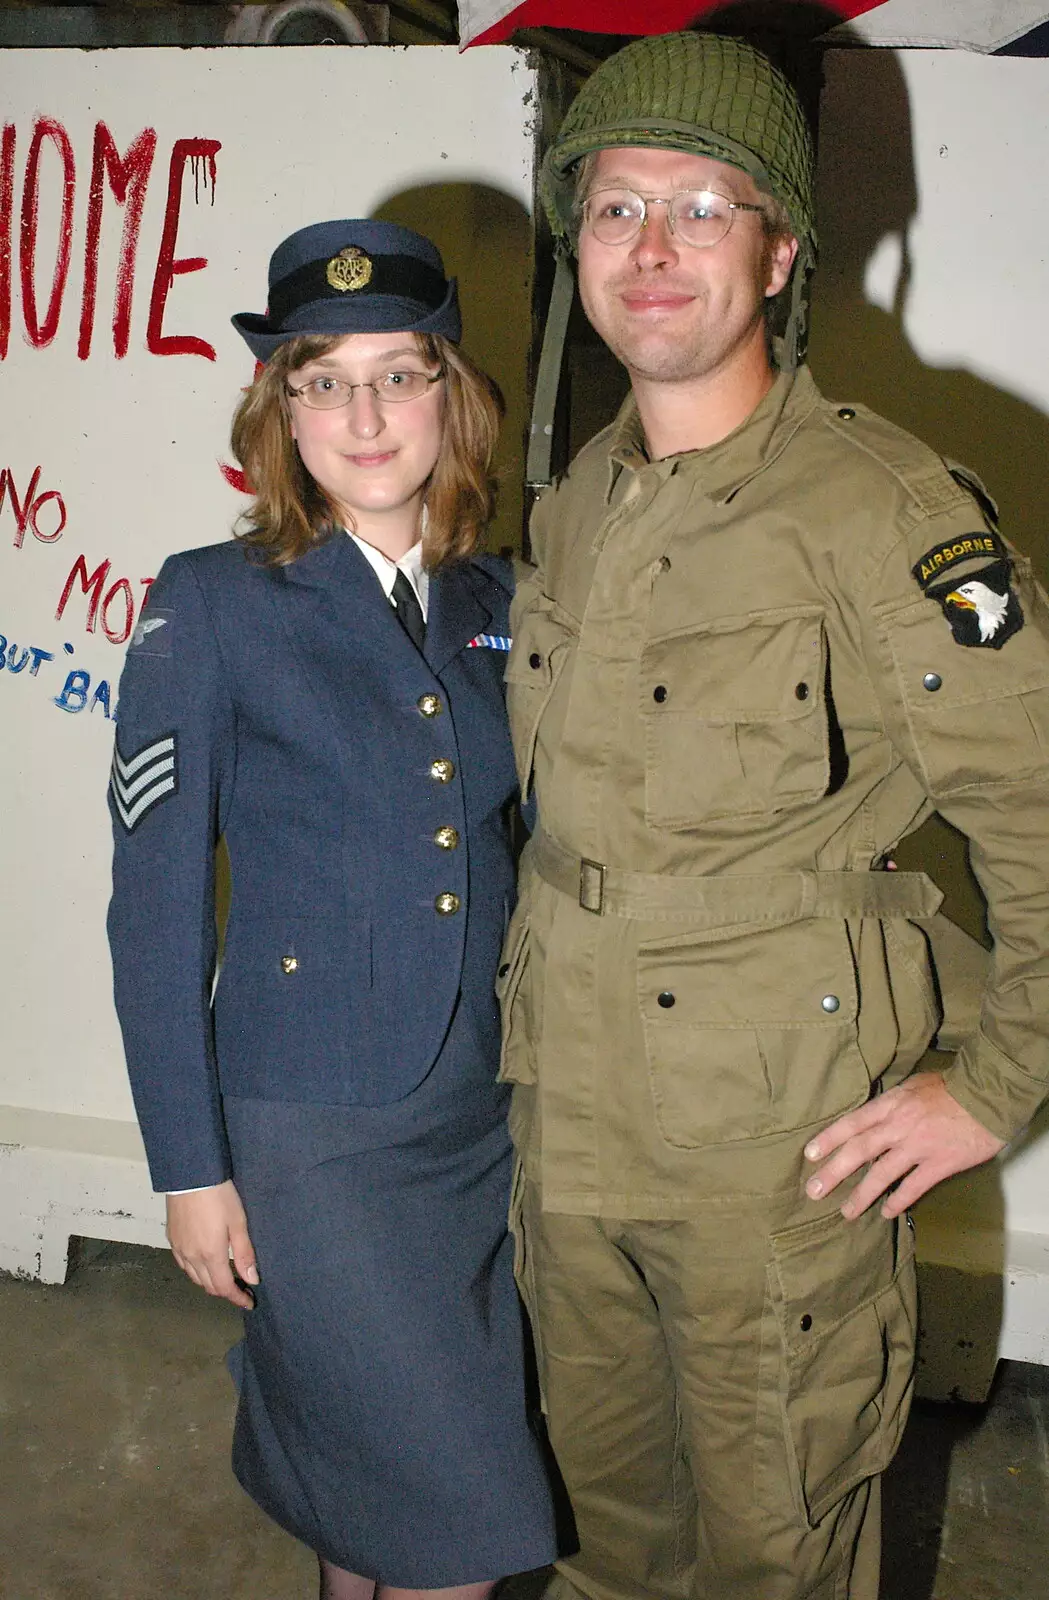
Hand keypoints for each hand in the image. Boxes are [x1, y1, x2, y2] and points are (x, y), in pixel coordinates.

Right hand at [166, 1180, 258, 1307]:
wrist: (189, 1175)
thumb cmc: (219, 1196)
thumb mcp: (238, 1222)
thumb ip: (244, 1253)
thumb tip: (252, 1279)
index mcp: (211, 1255)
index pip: (223, 1288)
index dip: (237, 1298)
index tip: (249, 1302)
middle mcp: (192, 1257)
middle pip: (208, 1286)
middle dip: (225, 1291)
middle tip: (241, 1288)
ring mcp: (179, 1249)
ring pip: (194, 1277)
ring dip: (210, 1282)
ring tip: (225, 1276)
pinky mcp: (172, 1239)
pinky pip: (183, 1265)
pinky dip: (196, 1271)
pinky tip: (204, 1262)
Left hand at [803, 1071, 1004, 1219]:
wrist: (986, 1098)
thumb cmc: (949, 1088)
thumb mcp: (912, 1086)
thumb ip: (890, 1104)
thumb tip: (870, 1118)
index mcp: (890, 1105)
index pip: (852, 1123)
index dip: (828, 1139)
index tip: (809, 1155)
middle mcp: (899, 1127)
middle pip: (859, 1151)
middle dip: (834, 1172)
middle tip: (814, 1190)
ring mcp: (918, 1147)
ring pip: (882, 1174)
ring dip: (862, 1195)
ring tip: (846, 1212)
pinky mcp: (939, 1164)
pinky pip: (913, 1187)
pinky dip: (898, 1201)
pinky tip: (887, 1213)